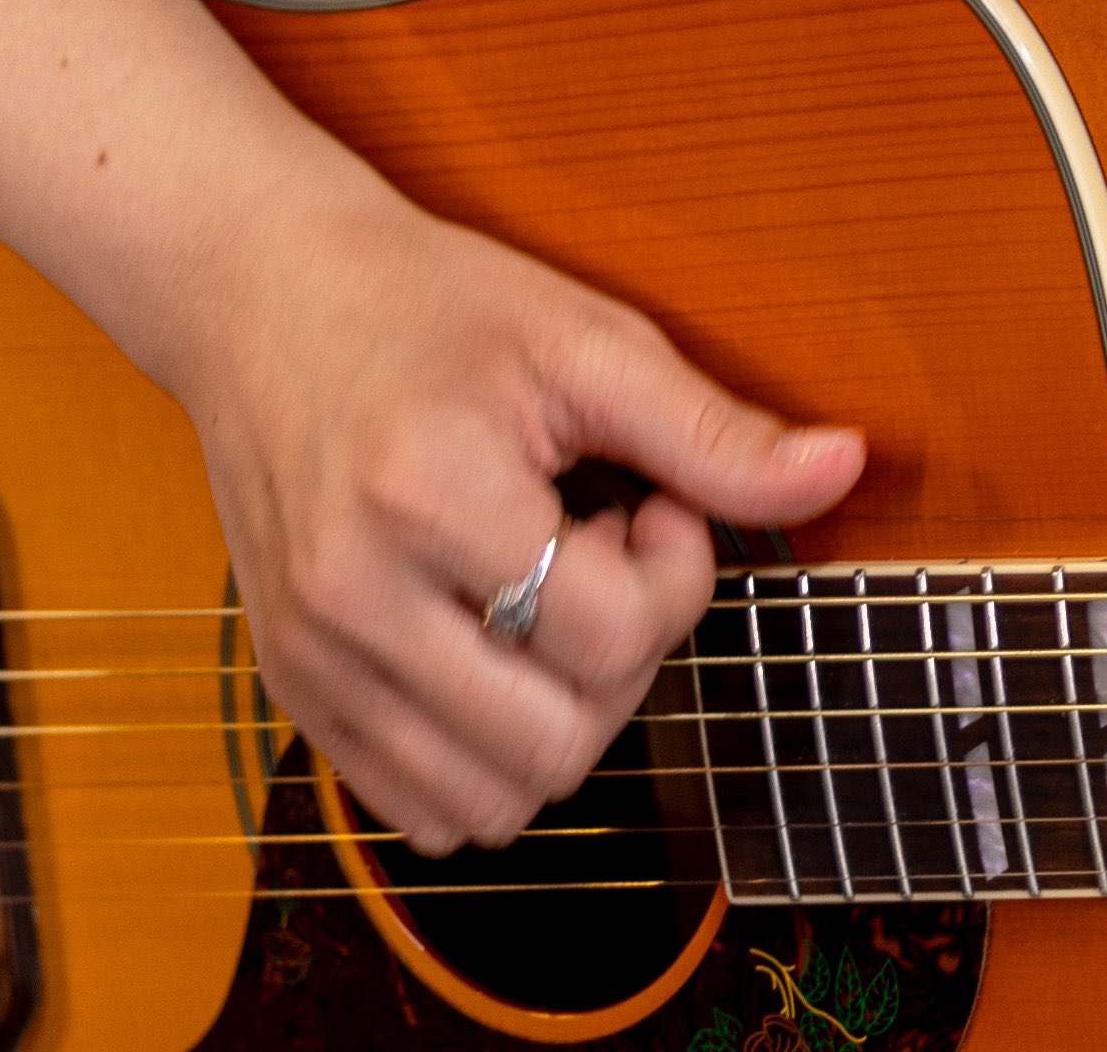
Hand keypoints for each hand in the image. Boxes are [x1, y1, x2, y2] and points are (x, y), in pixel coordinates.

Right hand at [171, 178, 867, 850]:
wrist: (260, 295)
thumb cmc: (429, 307)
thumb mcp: (585, 338)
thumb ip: (712, 429)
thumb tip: (845, 467)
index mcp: (430, 494)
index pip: (611, 636)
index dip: (674, 574)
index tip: (649, 500)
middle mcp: (353, 596)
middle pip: (559, 742)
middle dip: (624, 660)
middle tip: (600, 553)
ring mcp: (311, 658)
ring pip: (494, 804)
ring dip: (558, 724)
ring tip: (543, 604)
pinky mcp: (289, 692)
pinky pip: (420, 811)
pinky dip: (484, 762)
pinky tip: (492, 652)